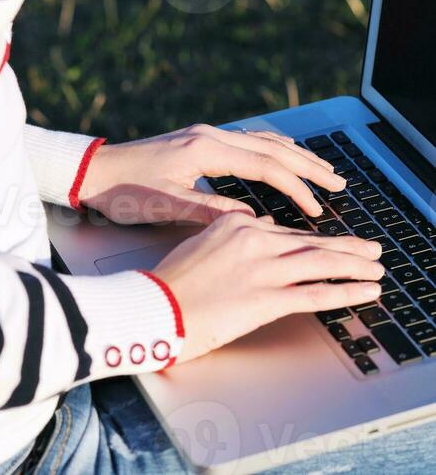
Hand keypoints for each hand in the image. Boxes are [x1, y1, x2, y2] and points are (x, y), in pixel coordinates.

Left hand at [79, 123, 344, 224]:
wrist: (91, 171)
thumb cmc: (123, 191)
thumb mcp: (166, 206)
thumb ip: (209, 212)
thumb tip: (252, 222)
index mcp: (205, 149)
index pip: (265, 167)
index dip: (296, 189)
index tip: (317, 210)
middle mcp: (210, 135)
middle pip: (272, 148)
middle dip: (308, 167)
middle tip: (339, 183)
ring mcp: (204, 134)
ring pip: (262, 141)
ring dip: (294, 156)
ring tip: (323, 170)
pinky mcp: (198, 140)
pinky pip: (247, 140)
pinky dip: (272, 149)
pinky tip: (283, 156)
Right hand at [153, 213, 383, 362]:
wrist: (155, 306)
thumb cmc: (171, 281)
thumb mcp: (202, 243)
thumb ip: (234, 235)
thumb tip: (264, 228)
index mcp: (236, 223)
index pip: (287, 232)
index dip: (316, 240)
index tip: (336, 244)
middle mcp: (254, 239)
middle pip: (311, 242)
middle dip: (347, 247)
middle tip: (371, 249)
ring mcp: (262, 269)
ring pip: (321, 263)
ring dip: (355, 266)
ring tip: (376, 267)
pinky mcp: (266, 298)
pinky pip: (316, 294)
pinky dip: (346, 292)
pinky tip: (365, 291)